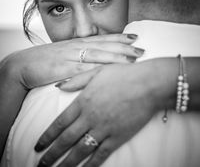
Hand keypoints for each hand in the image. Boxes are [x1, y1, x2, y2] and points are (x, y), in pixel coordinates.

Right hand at [11, 33, 141, 89]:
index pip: (102, 38)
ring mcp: (71, 57)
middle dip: (125, 47)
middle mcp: (77, 47)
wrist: (23, 65)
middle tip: (142, 49)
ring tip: (134, 59)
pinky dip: (99, 69)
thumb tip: (94, 57)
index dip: (119, 37)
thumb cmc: (45, 60)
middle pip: (105, 45)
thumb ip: (79, 54)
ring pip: (99, 55)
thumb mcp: (64, 53)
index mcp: (77, 43)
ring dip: (117, 57)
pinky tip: (111, 71)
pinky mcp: (64, 69)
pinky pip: (84, 69)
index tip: (134, 37)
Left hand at [35, 62, 158, 166]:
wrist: (148, 84)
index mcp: (84, 101)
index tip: (38, 145)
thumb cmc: (123, 74)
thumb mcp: (96, 72)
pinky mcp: (118, 137)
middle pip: (66, 140)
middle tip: (41, 165)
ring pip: (81, 150)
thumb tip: (59, 86)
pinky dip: (90, 165)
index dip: (47, 136)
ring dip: (66, 163)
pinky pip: (101, 154)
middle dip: (52, 154)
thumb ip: (77, 80)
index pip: (60, 123)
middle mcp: (90, 117)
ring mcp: (104, 128)